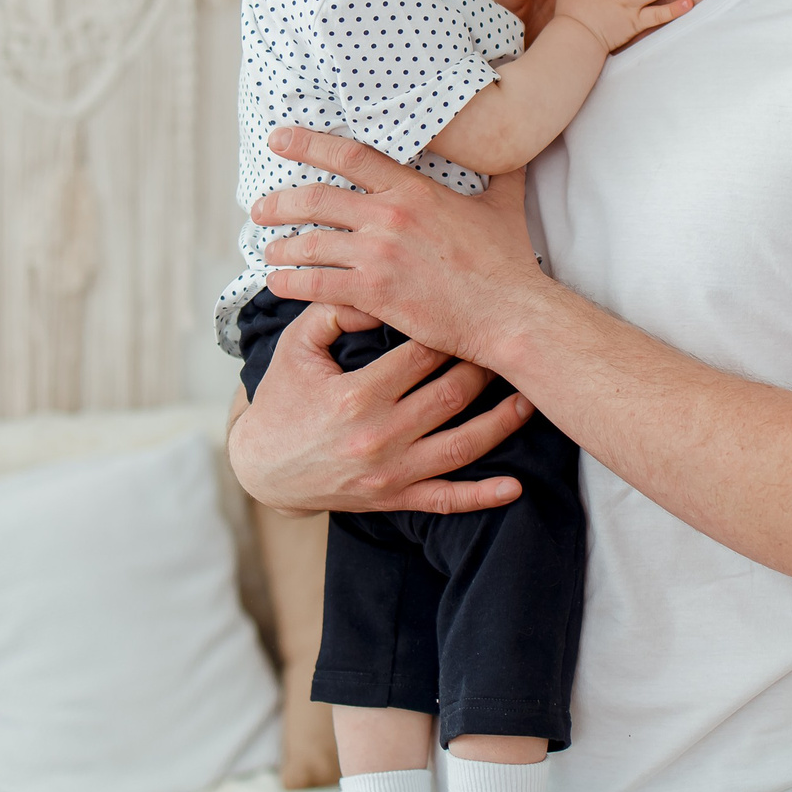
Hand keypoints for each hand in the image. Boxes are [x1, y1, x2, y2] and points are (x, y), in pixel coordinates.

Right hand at [228, 301, 532, 514]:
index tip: (474, 309)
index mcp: (357, 395)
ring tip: (529, 397)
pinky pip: (446, 501)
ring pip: (461, 446)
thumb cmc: (284, 399)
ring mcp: (390, 473)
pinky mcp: (395, 499)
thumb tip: (379, 291)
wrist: (262, 469)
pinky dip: (482, 496)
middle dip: (484, 367)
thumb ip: (336, 312)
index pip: (420, 355)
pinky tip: (514, 486)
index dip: (451, 330)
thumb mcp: (296, 347)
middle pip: (450, 396)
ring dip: (501, 423)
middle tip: (509, 343)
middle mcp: (379, 436)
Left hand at [254, 126, 544, 366]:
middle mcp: (389, 216)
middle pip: (315, 199)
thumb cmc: (508, 262)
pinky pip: (316, 284)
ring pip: (310, 243)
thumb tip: (514, 146)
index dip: (308, 143)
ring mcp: (378, 255)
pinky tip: (278, 283)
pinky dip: (290, 282)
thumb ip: (500, 172)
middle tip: (259, 208)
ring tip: (268, 252)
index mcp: (413, 190)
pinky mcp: (373, 293)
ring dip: (281, 247)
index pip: (349, 155)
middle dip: (279, 202)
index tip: (278, 139)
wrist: (510, 312)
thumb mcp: (504, 204)